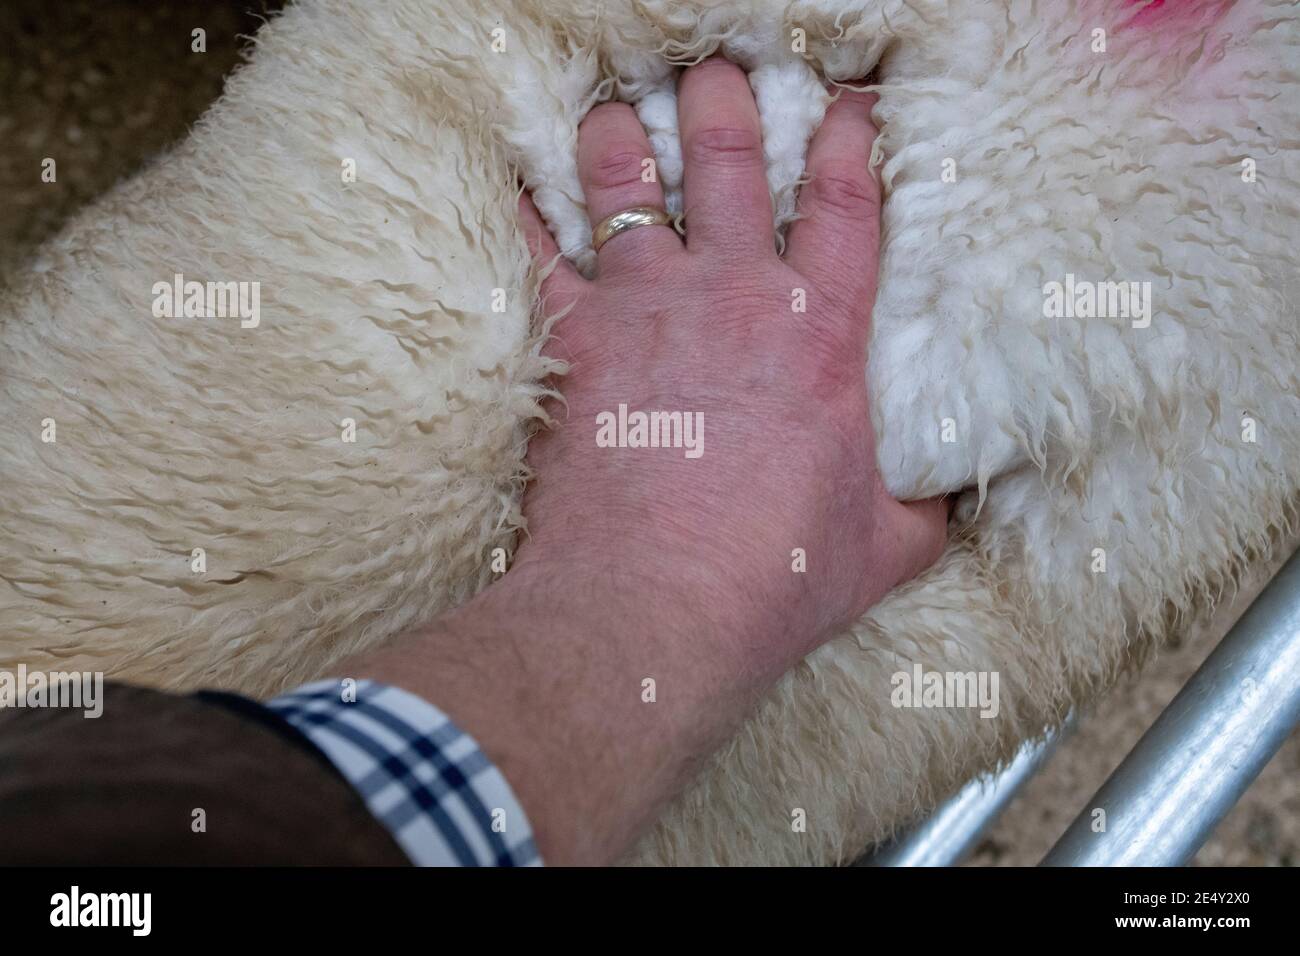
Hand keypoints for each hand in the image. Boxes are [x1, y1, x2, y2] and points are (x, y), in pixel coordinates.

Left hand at [344, 56, 946, 864]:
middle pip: (728, 162)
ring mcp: (648, 309)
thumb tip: (954, 504)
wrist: (659, 607)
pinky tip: (509, 183)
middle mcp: (735, 296)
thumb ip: (924, 509)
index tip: (846, 99)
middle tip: (716, 73)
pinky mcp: (577, 343)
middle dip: (723, 101)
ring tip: (614, 111)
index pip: (846, 202)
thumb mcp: (885, 548)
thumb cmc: (777, 579)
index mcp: (823, 333)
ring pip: (626, 185)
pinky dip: (519, 216)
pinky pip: (536, 257)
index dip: (849, 136)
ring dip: (619, 137)